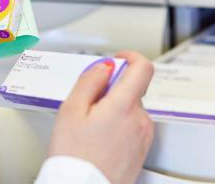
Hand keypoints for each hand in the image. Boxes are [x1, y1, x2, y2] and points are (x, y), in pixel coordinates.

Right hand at [48, 51, 154, 183]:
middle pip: (133, 89)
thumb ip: (89, 81)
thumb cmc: (75, 157)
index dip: (130, 57)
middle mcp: (140, 119)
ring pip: (131, 108)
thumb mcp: (71, 110)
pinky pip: (133, 126)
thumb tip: (104, 67)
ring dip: (115, 108)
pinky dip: (119, 124)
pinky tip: (100, 138)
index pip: (143, 68)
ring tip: (92, 126)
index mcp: (124, 106)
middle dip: (112, 89)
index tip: (117, 60)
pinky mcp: (142, 149)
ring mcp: (143, 136)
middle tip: (89, 103)